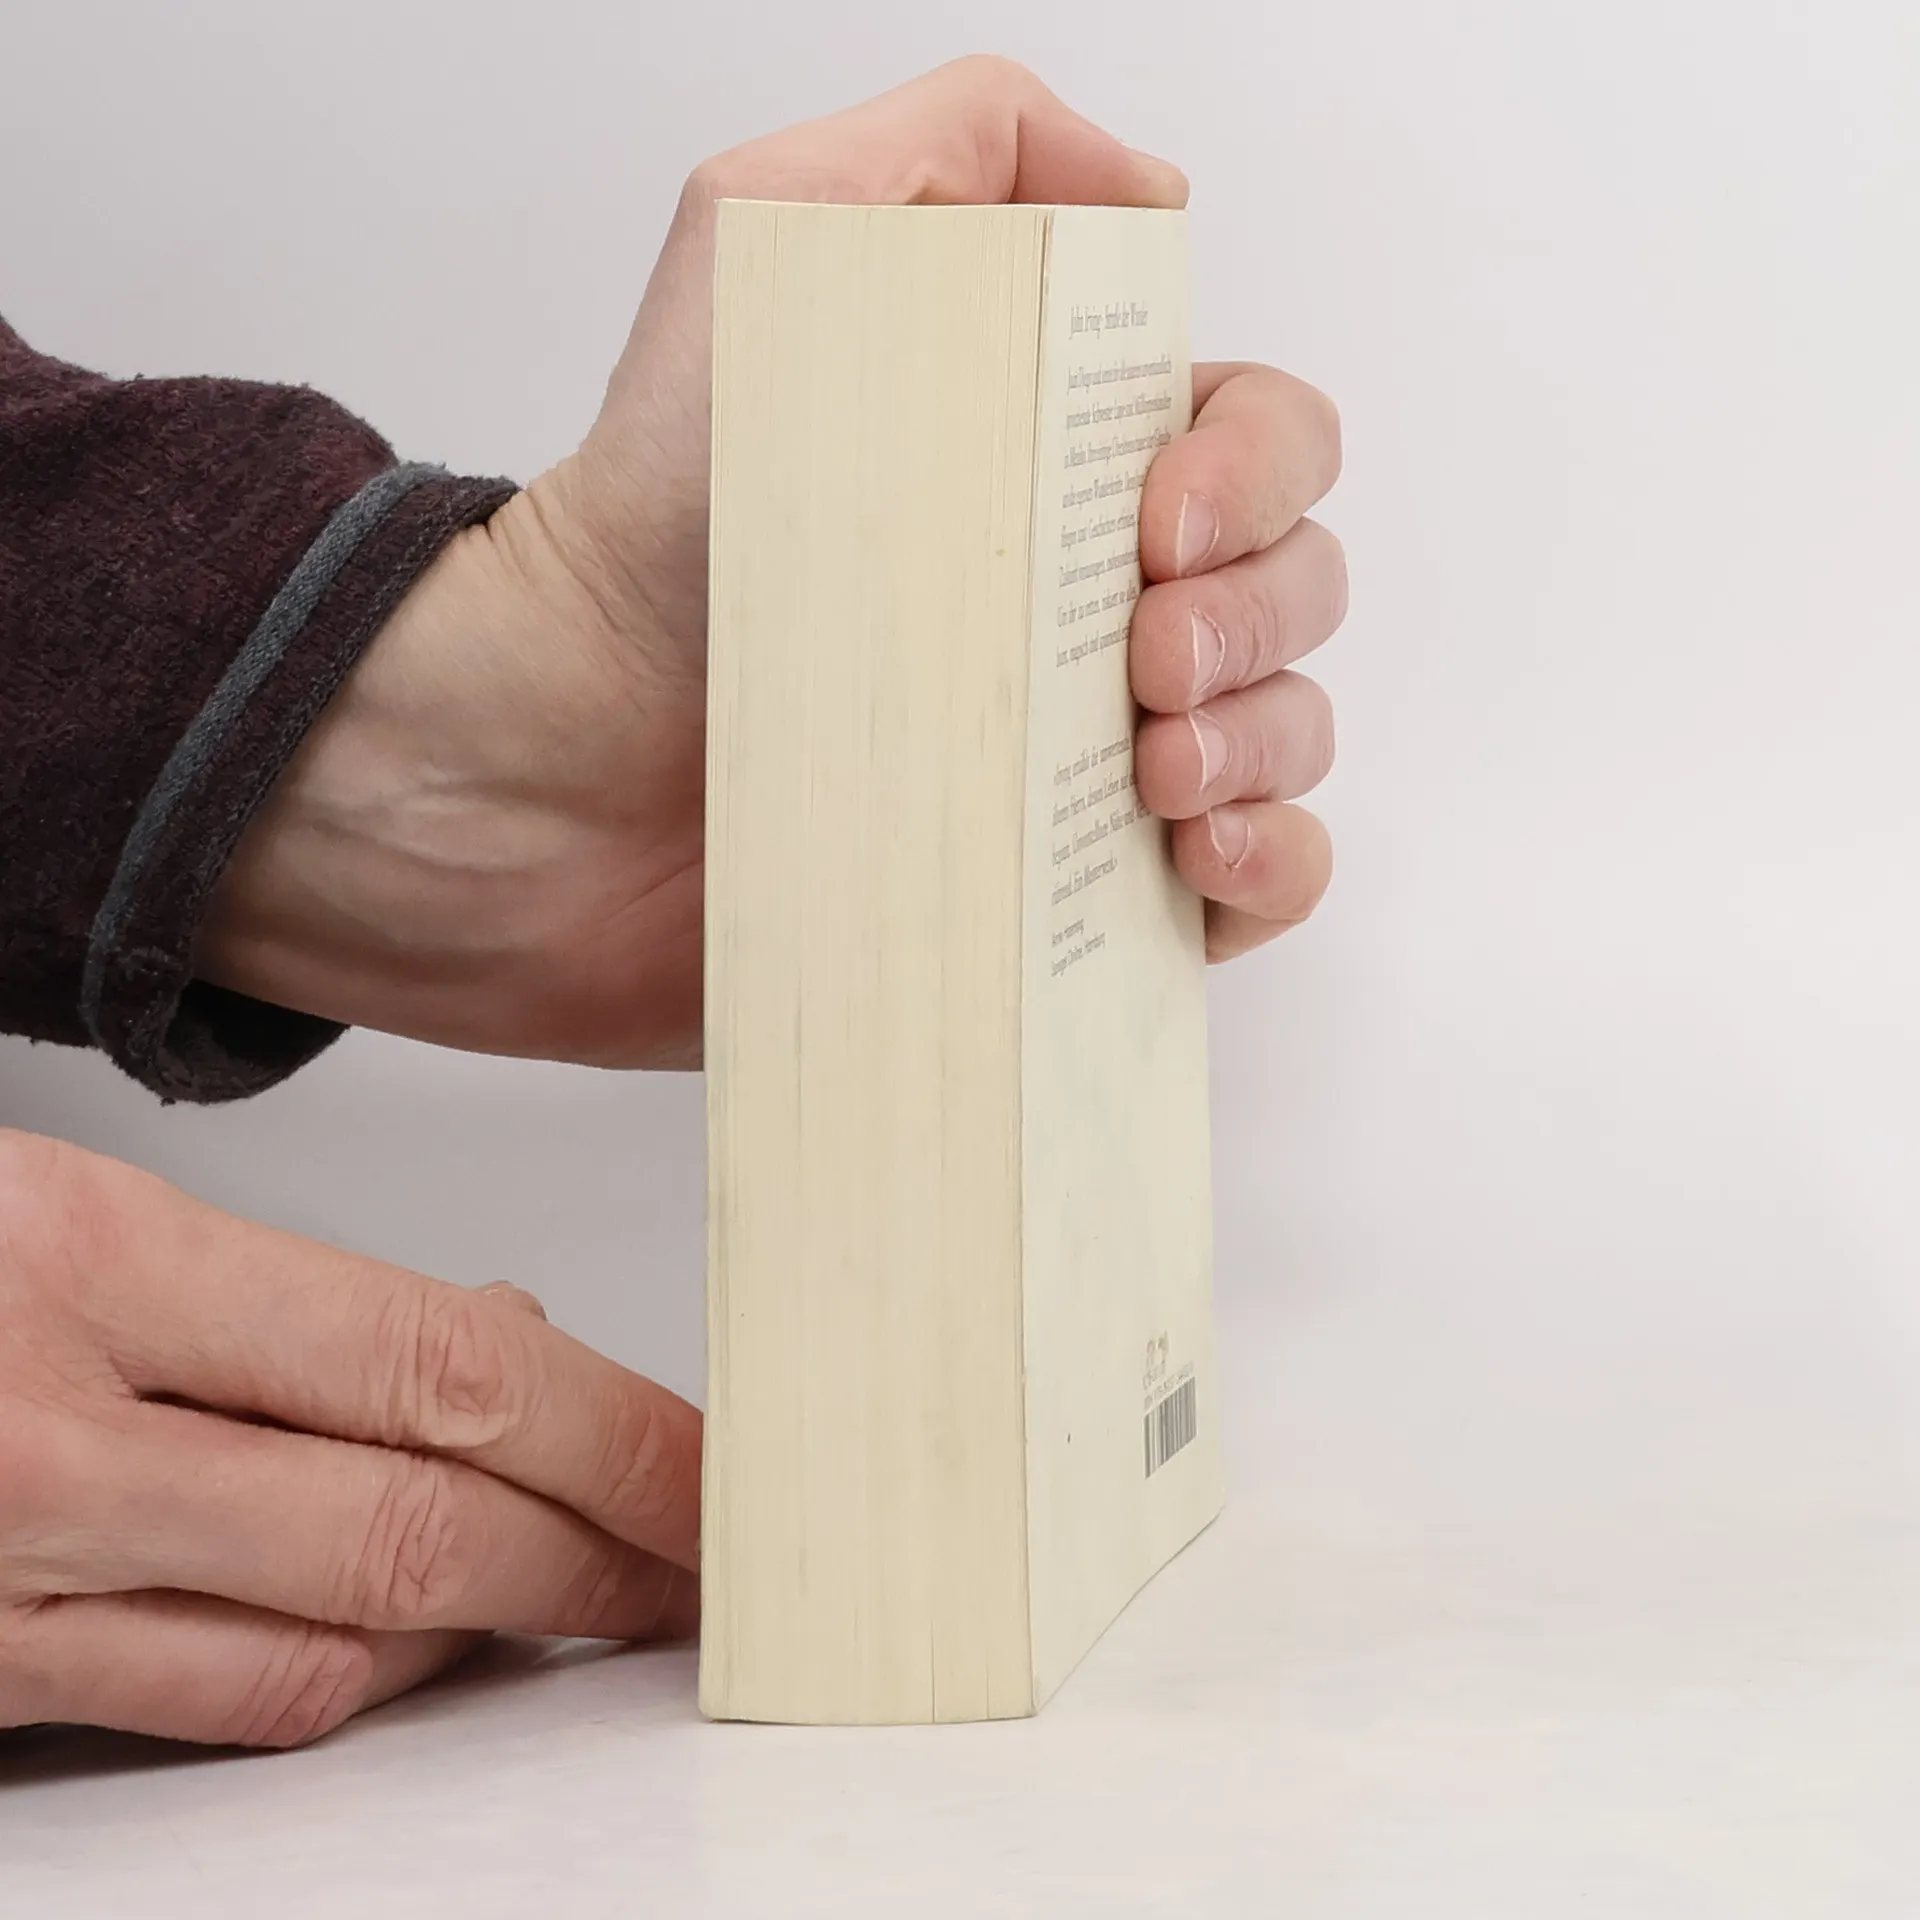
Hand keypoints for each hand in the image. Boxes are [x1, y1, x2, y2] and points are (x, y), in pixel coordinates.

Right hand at [0, 1131, 698, 1746]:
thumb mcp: (66, 1204)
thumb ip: (275, 1280)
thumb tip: (498, 1334)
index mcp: (95, 1263)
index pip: (438, 1367)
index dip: (613, 1433)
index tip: (706, 1465)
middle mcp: (49, 1445)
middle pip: (413, 1534)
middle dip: (594, 1558)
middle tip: (694, 1565)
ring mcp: (7, 1589)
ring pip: (329, 1653)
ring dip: (490, 1627)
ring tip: (589, 1587)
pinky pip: (210, 1711)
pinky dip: (349, 1676)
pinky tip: (420, 1633)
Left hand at [202, 57, 1342, 1060]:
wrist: (544, 766)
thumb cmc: (647, 524)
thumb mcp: (768, 244)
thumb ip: (953, 145)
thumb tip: (1151, 191)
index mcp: (1058, 468)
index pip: (1261, 437)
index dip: (1254, 469)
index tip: (1151, 520)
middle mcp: (1091, 613)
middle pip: (1294, 590)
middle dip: (1254, 616)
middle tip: (1138, 659)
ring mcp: (1085, 763)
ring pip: (1287, 735)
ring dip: (1263, 745)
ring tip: (1148, 770)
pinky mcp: (1062, 900)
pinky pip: (1251, 890)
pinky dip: (1271, 869)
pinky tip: (1194, 858)